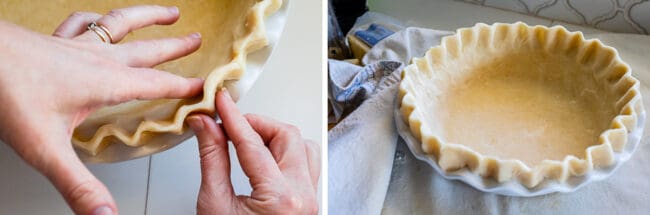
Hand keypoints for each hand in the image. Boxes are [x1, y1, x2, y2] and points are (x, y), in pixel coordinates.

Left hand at [0, 5, 202, 214]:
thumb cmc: (7, 93)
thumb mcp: (46, 149)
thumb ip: (79, 185)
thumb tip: (106, 213)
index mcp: (106, 82)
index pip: (158, 84)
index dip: (186, 86)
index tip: (207, 87)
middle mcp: (97, 59)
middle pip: (147, 50)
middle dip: (175, 47)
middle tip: (196, 39)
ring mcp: (75, 45)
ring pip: (121, 25)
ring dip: (148, 18)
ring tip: (169, 13)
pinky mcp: (53, 40)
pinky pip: (83, 24)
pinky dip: (97, 20)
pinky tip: (99, 20)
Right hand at [187, 89, 320, 214]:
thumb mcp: (214, 205)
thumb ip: (212, 160)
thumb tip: (206, 126)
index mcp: (280, 200)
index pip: (253, 143)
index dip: (233, 117)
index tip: (220, 102)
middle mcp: (303, 197)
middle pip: (287, 136)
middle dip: (256, 124)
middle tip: (229, 123)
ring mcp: (310, 199)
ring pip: (303, 146)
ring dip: (275, 136)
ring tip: (247, 139)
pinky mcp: (309, 201)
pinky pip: (307, 163)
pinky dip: (286, 152)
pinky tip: (266, 155)